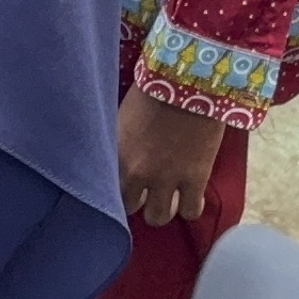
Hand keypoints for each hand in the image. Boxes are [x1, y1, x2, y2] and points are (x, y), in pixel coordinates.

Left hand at [117, 87, 231, 224]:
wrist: (190, 80)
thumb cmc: (154, 89)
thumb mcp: (122, 115)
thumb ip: (117, 142)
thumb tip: (114, 156)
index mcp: (115, 154)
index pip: (103, 190)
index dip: (114, 190)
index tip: (123, 186)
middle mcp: (136, 172)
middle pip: (130, 208)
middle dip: (138, 200)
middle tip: (146, 191)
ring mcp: (166, 179)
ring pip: (158, 217)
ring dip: (162, 209)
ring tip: (168, 198)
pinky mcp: (195, 179)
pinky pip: (190, 212)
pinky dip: (190, 207)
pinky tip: (191, 196)